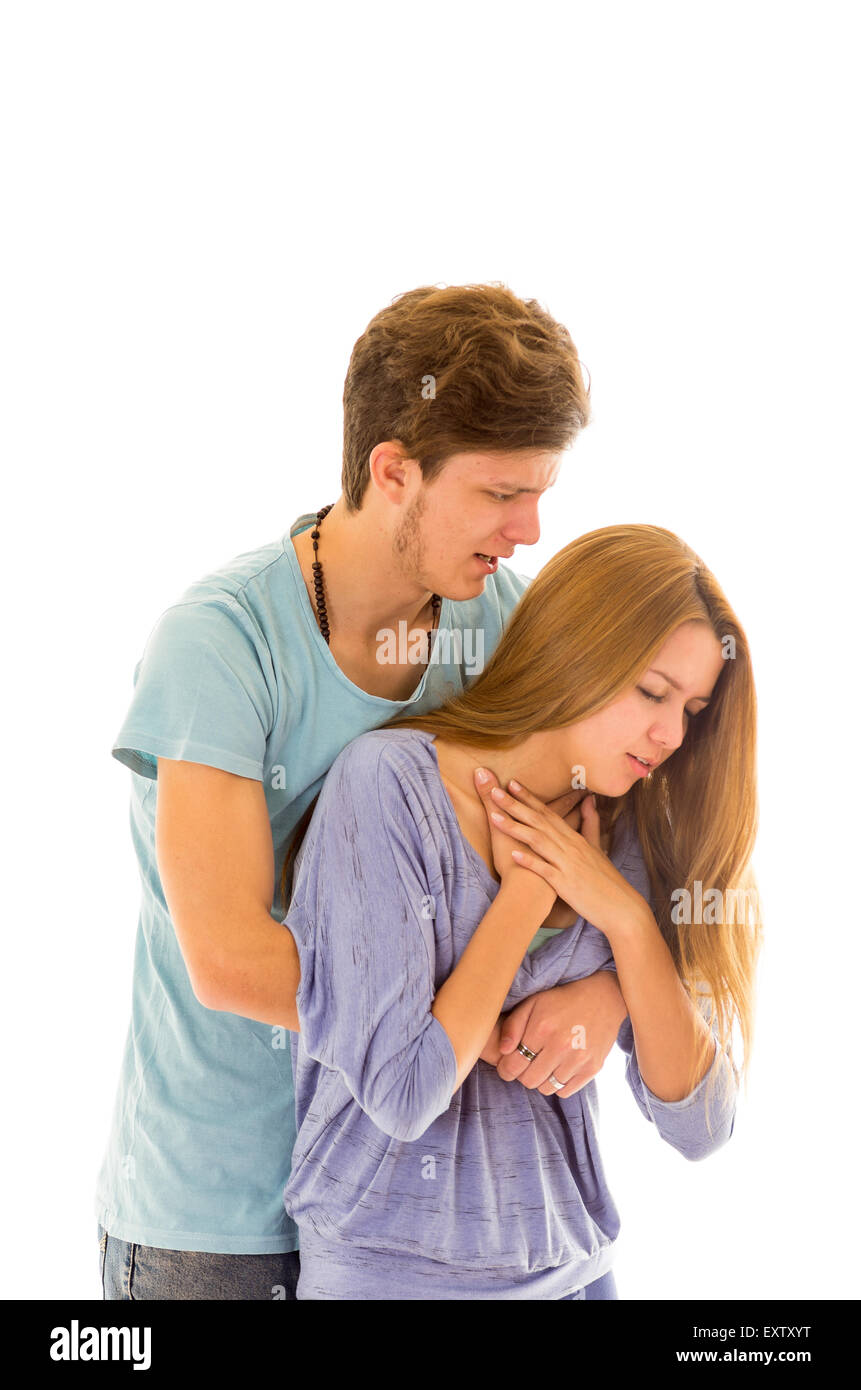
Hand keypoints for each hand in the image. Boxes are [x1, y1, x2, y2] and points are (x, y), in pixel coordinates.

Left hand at [483, 779, 650, 942]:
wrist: (620, 906)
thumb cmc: (606, 879)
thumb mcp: (597, 847)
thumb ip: (590, 823)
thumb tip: (589, 800)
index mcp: (574, 838)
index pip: (548, 813)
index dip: (529, 798)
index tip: (511, 783)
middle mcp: (569, 846)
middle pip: (538, 821)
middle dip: (515, 805)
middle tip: (495, 791)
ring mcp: (567, 864)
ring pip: (538, 840)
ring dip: (515, 827)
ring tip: (494, 816)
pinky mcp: (566, 883)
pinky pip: (545, 870)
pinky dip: (529, 862)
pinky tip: (513, 855)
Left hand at [495, 972, 627, 1096]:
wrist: (602, 998)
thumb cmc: (561, 1000)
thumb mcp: (532, 1003)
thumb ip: (512, 1026)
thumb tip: (503, 1051)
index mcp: (542, 1028)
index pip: (513, 1066)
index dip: (506, 1069)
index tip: (508, 1065)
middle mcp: (561, 1045)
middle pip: (529, 1080)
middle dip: (523, 1074)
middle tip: (527, 1063)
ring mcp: (579, 1058)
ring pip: (546, 1088)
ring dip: (541, 1079)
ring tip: (544, 1063)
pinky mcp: (593, 1068)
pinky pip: (565, 1091)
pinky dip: (558, 1084)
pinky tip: (558, 1068)